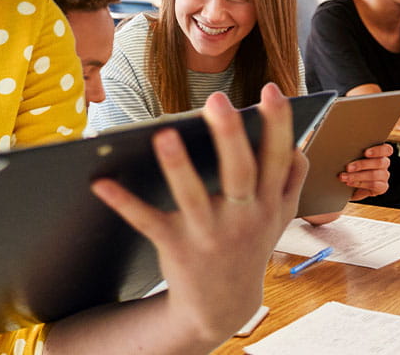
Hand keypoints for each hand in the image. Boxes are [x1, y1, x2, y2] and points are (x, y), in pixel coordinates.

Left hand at [91, 84, 306, 346]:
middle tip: (216, 101)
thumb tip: (298, 145)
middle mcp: (243, 218)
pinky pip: (147, 221)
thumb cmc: (248, 247)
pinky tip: (101, 182)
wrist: (222, 307)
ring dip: (178, 167)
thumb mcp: (279, 219)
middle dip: (230, 138)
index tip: (272, 91)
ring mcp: (209, 234)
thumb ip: (291, 182)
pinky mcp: (176, 247)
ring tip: (163, 134)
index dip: (278, 126)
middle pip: (240, 173)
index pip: (277, 159)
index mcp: (268, 204)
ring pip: (193, 197)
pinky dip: (124, 203)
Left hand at [341, 143, 391, 200]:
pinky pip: (373, 185)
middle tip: (348, 167)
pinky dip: (359, 183)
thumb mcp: (351, 157)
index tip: (365, 153)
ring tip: (344, 177)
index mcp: (379, 153)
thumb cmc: (350, 166)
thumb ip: (353, 153)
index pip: (386, 149)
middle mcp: (384, 163)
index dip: (378, 150)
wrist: (349, 185)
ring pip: (374, 174)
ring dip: (357, 176)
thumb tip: (342, 148)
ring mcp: (384, 175)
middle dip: (362, 164)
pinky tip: (349, 182)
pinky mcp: (382, 187)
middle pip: (380, 162)